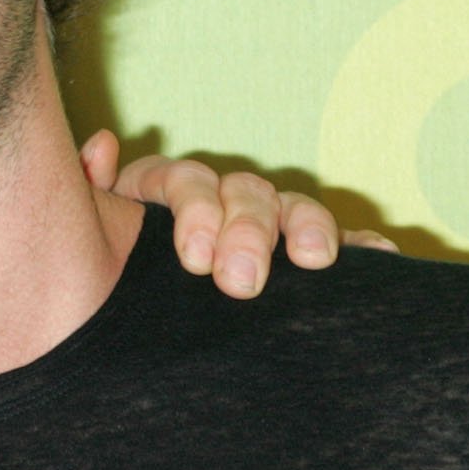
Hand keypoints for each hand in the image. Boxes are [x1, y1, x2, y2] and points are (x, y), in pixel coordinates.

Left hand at [81, 130, 396, 298]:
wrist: (117, 323)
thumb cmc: (101, 273)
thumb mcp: (87, 230)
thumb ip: (89, 190)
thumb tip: (103, 146)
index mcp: (166, 193)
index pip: (186, 181)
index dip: (193, 209)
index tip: (193, 256)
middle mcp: (220, 201)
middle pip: (244, 194)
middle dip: (247, 232)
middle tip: (241, 281)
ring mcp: (262, 227)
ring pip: (291, 209)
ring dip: (306, 228)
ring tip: (314, 260)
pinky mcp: (300, 258)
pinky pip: (337, 245)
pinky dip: (360, 248)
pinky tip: (381, 256)